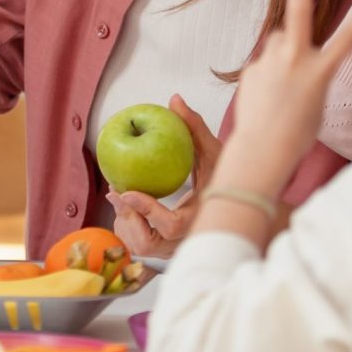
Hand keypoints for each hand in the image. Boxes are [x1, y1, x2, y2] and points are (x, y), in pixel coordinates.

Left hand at [106, 94, 221, 257]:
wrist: (236, 210)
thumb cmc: (224, 177)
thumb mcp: (214, 151)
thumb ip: (195, 127)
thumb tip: (175, 99)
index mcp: (202, 220)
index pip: (172, 225)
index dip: (148, 211)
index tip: (128, 191)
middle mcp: (187, 241)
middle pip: (147, 243)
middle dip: (128, 217)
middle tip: (115, 191)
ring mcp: (174, 251)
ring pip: (139, 247)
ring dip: (125, 221)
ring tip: (119, 194)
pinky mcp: (163, 252)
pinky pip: (137, 246)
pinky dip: (127, 226)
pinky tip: (126, 203)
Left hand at [227, 0, 351, 170]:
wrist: (264, 148)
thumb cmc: (298, 130)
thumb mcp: (314, 98)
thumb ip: (304, 67)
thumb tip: (284, 47)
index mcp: (320, 72)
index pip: (345, 41)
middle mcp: (295, 62)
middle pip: (299, 15)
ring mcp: (271, 62)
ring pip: (280, 42)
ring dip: (283, 52)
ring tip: (283, 86)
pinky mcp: (253, 67)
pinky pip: (266, 62)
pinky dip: (268, 72)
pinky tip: (267, 96)